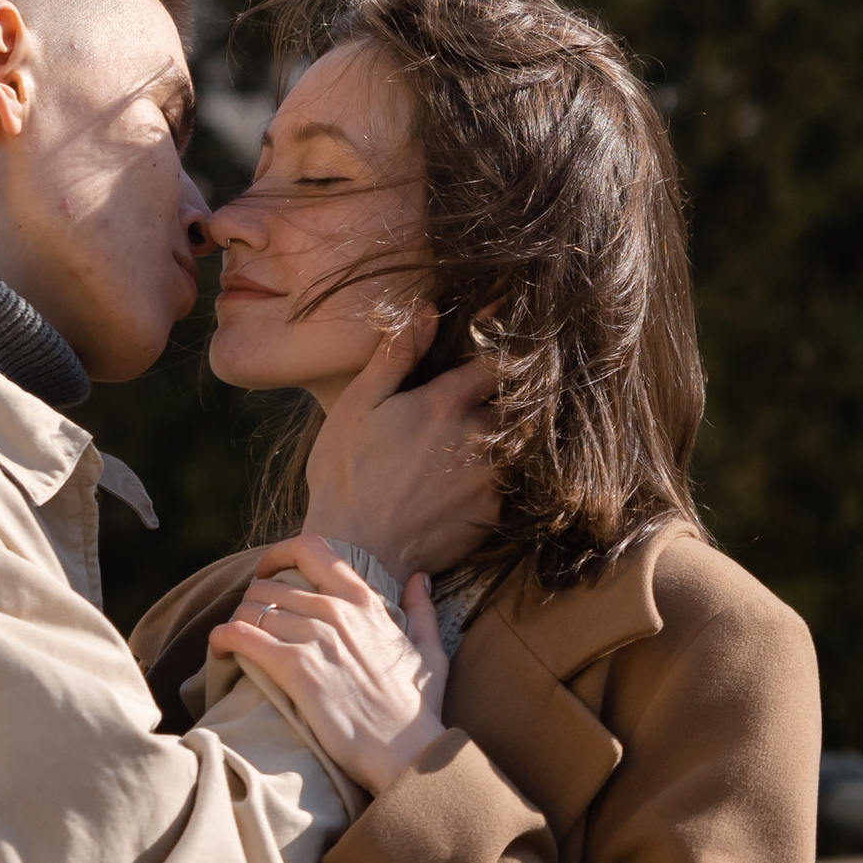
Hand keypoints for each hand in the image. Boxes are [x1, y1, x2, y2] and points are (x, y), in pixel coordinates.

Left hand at [210, 536, 450, 799]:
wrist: (406, 750)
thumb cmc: (417, 708)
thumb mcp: (431, 650)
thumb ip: (422, 609)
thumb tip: (420, 578)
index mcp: (364, 600)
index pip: (311, 549)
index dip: (278, 554)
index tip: (267, 572)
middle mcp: (336, 611)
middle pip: (269, 585)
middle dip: (253, 602)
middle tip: (251, 626)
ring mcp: (314, 638)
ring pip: (250, 609)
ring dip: (237, 623)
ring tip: (238, 645)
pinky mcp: (294, 669)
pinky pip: (240, 636)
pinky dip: (221, 639)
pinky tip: (219, 651)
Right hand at [301, 317, 499, 579]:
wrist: (355, 553)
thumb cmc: (347, 475)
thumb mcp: (360, 404)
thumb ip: (398, 355)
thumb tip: (428, 309)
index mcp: (448, 403)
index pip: (499, 359)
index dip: (503, 346)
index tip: (504, 339)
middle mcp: (481, 437)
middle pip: (515, 402)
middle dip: (504, 395)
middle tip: (483, 397)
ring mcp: (492, 478)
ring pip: (515, 443)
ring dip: (502, 436)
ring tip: (472, 441)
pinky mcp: (494, 514)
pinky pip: (509, 483)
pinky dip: (496, 475)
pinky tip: (466, 480)